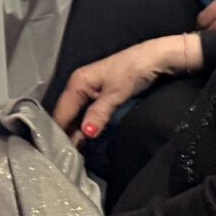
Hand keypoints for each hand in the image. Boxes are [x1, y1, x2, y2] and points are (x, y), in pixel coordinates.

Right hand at [53, 35, 200, 138]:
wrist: (156, 58)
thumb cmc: (134, 70)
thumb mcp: (116, 94)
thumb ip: (99, 114)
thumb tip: (85, 134)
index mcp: (77, 83)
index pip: (61, 112)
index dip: (59, 132)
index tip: (59, 152)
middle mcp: (79, 86)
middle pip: (66, 115)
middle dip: (66, 134)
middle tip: (66, 156)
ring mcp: (89, 91)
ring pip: (76, 116)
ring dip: (76, 132)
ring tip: (74, 152)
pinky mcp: (99, 96)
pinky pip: (86, 114)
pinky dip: (85, 127)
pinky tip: (86, 139)